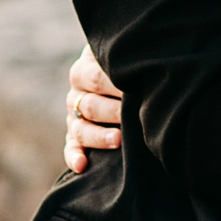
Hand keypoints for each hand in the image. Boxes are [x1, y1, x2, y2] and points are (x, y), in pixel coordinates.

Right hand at [62, 48, 125, 172]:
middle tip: (129, 115)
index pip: (97, 77)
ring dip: (98, 136)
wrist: (119, 75)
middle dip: (112, 111)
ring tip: (117, 140)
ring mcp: (74, 117)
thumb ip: (130, 57)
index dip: (116, 84)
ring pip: (81, 128)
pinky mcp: (75, 136)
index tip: (136, 90)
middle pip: (91, 104)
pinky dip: (74, 157)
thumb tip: (149, 62)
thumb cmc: (127, 63)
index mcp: (84, 70)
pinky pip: (71, 148)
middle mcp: (77, 94)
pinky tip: (82, 166)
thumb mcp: (123, 55)